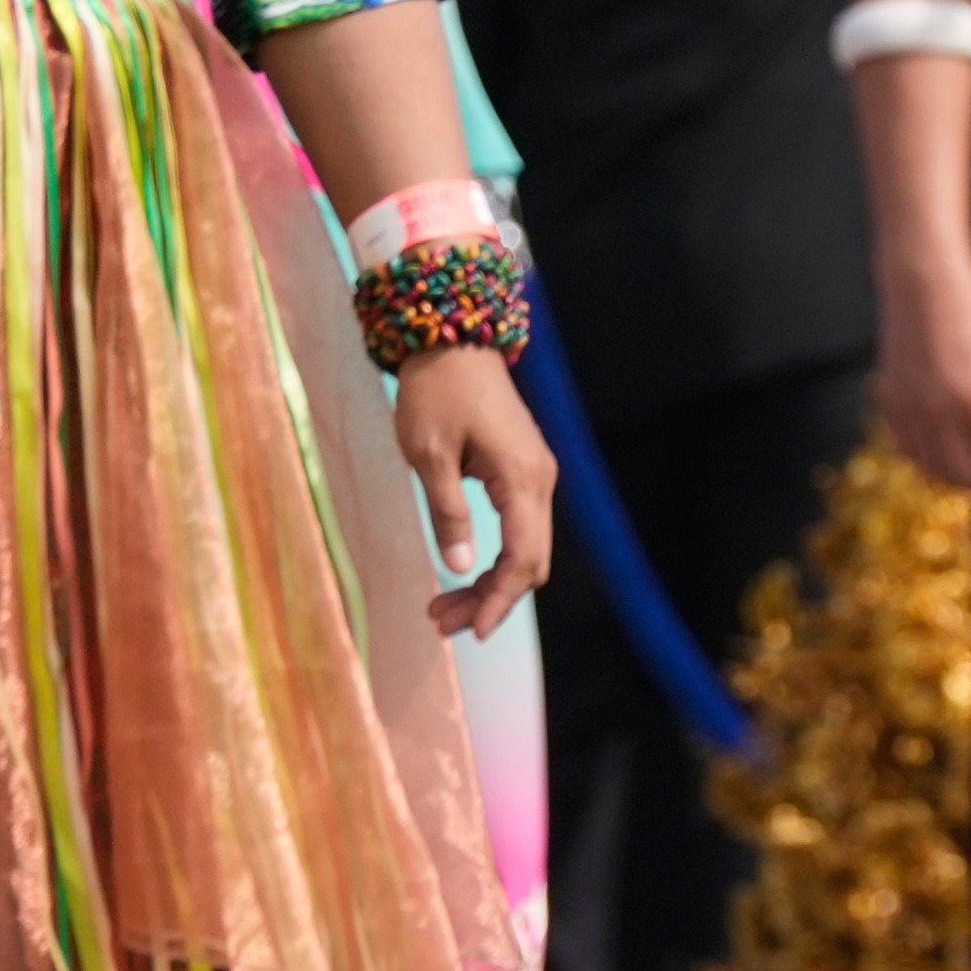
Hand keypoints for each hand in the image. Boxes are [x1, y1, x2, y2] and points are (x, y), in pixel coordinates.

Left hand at [385, 344, 557, 637]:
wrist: (452, 340)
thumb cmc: (435, 392)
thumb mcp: (429, 455)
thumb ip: (447, 513)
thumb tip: (460, 565)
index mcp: (521, 478)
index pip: (522, 558)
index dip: (499, 600)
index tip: (472, 631)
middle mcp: (541, 480)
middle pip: (530, 562)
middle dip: (492, 598)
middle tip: (443, 622)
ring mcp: (536, 475)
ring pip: (526, 547)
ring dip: (491, 581)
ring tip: (444, 606)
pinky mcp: (524, 470)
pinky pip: (520, 527)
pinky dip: (495, 556)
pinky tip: (464, 571)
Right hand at [873, 255, 970, 490]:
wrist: (925, 287)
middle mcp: (941, 410)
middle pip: (963, 471)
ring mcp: (912, 408)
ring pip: (930, 466)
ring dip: (952, 478)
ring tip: (967, 480)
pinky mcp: (891, 402)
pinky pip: (905, 448)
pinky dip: (921, 460)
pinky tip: (936, 459)